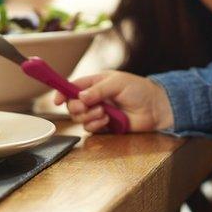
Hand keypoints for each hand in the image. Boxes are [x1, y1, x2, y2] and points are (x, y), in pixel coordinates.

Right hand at [52, 71, 173, 132]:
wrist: (155, 108)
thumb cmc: (139, 90)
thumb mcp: (118, 82)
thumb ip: (98, 89)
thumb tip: (80, 96)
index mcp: (94, 83)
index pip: (72, 87)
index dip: (62, 92)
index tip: (57, 100)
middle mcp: (93, 98)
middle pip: (71, 105)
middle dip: (76, 107)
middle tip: (89, 106)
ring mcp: (98, 113)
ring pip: (79, 118)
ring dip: (88, 116)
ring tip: (103, 112)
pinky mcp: (103, 126)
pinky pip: (89, 129)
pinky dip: (95, 125)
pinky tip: (106, 120)